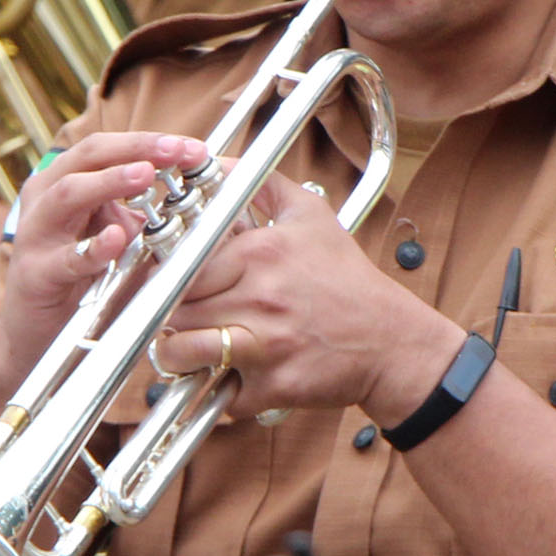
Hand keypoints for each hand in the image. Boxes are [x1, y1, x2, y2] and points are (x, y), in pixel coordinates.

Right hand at [0, 131, 211, 394]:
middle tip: (176, 151)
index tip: (194, 148)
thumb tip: (204, 197)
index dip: (150, 142)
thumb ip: (150, 218)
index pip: (109, 147)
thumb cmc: (81, 281)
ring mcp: (36, 235)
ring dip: (110, 181)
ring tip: (146, 175)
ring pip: (68, 193)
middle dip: (136, 149)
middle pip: (88, 155)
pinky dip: (94, 247)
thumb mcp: (119, 239)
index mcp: (65, 181)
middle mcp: (45, 198)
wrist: (36, 337)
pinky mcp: (35, 275)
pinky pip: (66, 258)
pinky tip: (118, 239)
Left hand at [151, 178, 460, 423]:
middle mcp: (259, 298)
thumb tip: (219, 162)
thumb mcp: (312, 217)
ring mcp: (264, 346)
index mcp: (261, 254)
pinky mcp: (271, 387)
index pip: (181, 264)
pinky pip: (217, 393)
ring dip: (173, 354)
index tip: (166, 281)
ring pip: (181, 352)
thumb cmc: (348, 280)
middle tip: (171, 316)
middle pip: (173, 307)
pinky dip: (212, 390)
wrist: (391, 341)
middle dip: (164, 313)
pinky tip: (221, 377)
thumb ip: (262, 186)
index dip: (165, 275)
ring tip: (183, 348)